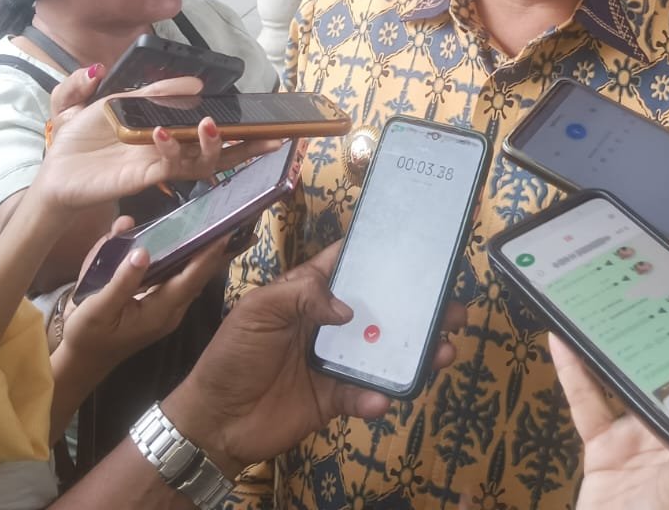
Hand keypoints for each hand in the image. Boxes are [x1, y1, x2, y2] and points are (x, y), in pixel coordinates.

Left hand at [32, 80, 274, 212]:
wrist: (55, 170)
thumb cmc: (84, 138)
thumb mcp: (117, 99)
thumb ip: (153, 89)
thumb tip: (194, 82)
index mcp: (167, 133)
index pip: (209, 131)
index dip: (238, 129)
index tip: (265, 122)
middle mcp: (170, 153)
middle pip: (218, 153)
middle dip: (246, 147)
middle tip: (270, 136)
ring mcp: (158, 167)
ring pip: (200, 162)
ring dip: (210, 143)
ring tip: (210, 123)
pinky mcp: (142, 179)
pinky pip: (167, 166)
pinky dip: (170, 147)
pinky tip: (162, 131)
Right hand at [59, 215, 228, 371]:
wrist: (81, 363)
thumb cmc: (86, 336)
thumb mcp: (98, 307)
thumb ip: (121, 280)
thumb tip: (142, 250)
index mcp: (159, 311)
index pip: (191, 277)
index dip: (209, 253)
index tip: (227, 229)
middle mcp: (170, 311)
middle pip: (201, 276)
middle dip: (221, 252)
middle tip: (243, 225)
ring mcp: (167, 311)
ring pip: (194, 278)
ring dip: (210, 255)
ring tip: (229, 229)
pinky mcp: (159, 307)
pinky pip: (181, 280)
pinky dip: (190, 261)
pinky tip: (195, 244)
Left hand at [162, 242, 465, 474]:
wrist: (215, 420)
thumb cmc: (231, 354)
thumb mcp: (257, 310)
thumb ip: (301, 296)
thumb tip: (348, 309)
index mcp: (310, 294)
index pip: (349, 265)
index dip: (380, 254)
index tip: (420, 247)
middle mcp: (330, 323)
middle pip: (382, 310)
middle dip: (420, 308)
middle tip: (454, 309)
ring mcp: (336, 361)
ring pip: (385, 353)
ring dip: (416, 352)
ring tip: (443, 351)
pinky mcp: (335, 398)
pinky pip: (365, 395)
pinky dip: (376, 398)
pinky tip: (380, 399)